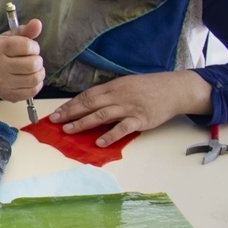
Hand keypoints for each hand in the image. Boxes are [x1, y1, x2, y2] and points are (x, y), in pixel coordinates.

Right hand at [0, 19, 44, 100]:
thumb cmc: (3, 53)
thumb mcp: (11, 38)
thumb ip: (26, 30)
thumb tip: (37, 23)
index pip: (27, 46)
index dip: (34, 47)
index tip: (30, 48)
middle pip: (33, 64)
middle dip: (37, 61)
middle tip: (31, 60)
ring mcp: (3, 82)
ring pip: (35, 78)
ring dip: (39, 72)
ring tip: (32, 69)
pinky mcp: (9, 95)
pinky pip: (33, 90)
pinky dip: (36, 84)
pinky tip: (29, 79)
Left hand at [48, 70, 212, 146]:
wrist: (174, 89)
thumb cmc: (148, 87)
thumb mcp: (125, 84)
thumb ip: (108, 94)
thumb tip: (88, 104)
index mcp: (113, 86)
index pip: (86, 96)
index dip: (70, 104)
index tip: (56, 112)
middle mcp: (118, 96)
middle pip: (89, 104)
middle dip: (70, 113)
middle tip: (54, 121)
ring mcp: (129, 108)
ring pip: (101, 115)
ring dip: (83, 123)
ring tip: (68, 130)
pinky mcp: (140, 120)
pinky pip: (122, 128)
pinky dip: (109, 135)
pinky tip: (98, 142)